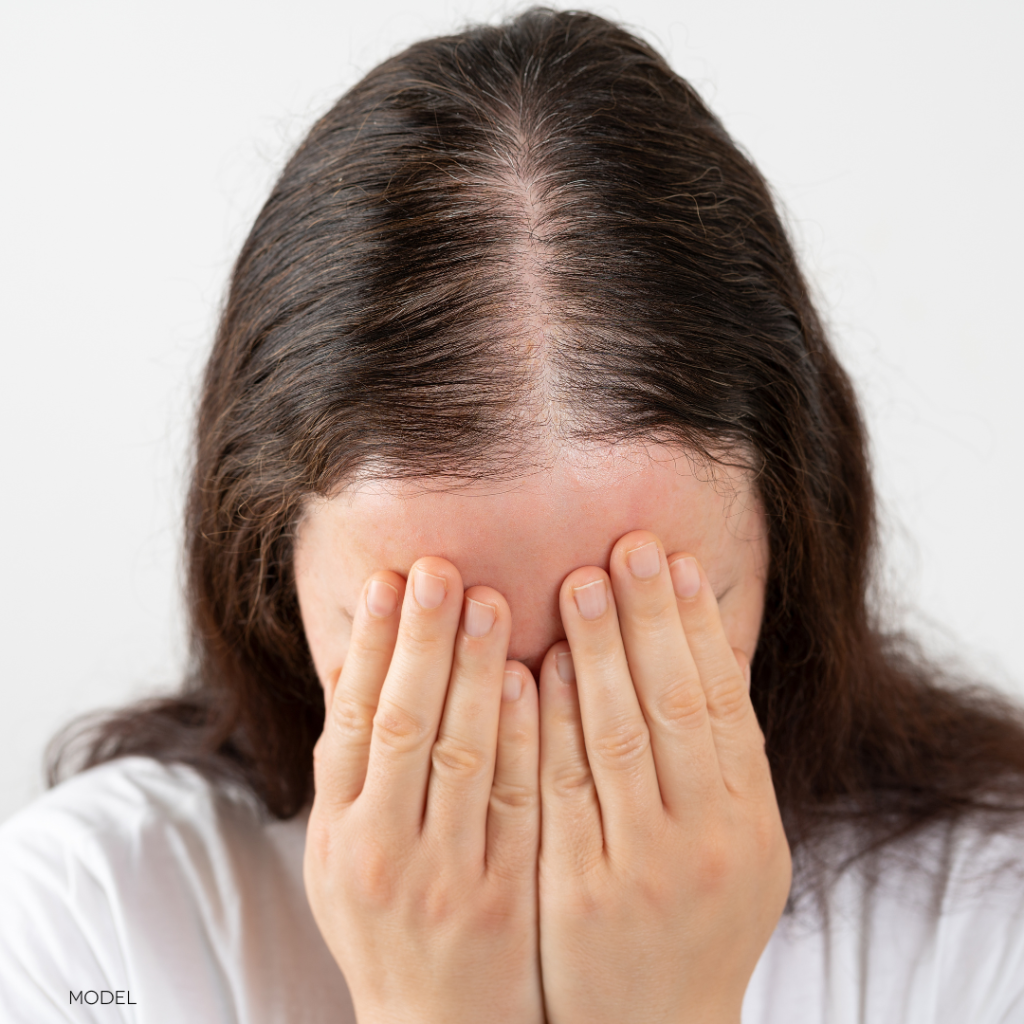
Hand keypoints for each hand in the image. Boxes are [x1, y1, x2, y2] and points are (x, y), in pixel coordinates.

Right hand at [303, 558, 543, 1023]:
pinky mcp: (504, 895)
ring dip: (473, 672)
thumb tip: (358, 661)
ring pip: (459, 756)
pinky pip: (515, 803)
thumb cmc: (393, 920)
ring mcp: (445, 875)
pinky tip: (531, 677)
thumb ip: (352, 765)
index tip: (393, 578)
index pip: (353, 720)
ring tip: (489, 599)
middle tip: (442, 566)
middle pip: (402, 725)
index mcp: (339, 833)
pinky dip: (520, 736)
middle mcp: (382, 851)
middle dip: (422, 640)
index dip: (374, 647)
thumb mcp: (347, 852)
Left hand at [537, 531, 790, 1023]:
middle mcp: (704, 842)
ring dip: (599, 654)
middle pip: (672, 706)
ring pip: (617, 739)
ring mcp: (641, 869)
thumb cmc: (693, 922)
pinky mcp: (577, 892)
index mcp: (750, 822)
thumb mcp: (736, 848)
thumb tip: (699, 654)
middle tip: (627, 545)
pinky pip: (559, 790)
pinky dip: (548, 724)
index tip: (675, 560)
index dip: (697, 626)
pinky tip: (533, 669)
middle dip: (649, 618)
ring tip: (578, 584)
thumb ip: (720, 762)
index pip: (721, 702)